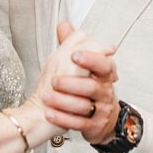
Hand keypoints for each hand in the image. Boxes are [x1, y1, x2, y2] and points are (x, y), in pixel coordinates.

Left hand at [42, 23, 119, 143]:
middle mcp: (104, 92)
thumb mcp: (82, 66)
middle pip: (92, 87)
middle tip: (54, 81)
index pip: (103, 64)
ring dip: (64, 101)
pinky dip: (62, 118)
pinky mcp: (93, 126)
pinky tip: (49, 113)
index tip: (74, 55)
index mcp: (104, 74)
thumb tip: (64, 25)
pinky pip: (78, 123)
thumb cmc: (88, 87)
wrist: (98, 117)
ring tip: (48, 97)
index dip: (91, 59)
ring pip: (84, 106)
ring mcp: (100, 110)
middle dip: (72, 83)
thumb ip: (74, 45)